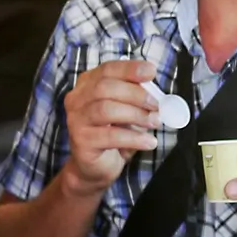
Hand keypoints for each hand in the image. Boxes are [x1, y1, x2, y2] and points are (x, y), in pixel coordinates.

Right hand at [62, 60, 160, 195]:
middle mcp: (77, 99)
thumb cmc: (115, 133)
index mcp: (88, 85)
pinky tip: (149, 142)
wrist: (96, 166)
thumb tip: (159, 95)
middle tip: (157, 106)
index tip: (151, 71)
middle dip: (136, 94)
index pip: (107, 69)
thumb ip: (139, 99)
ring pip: (106, 109)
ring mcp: (76, 119)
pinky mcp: (80, 140)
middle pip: (105, 87)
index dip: (130, 69)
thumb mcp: (129, 111)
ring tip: (155, 123)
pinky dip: (134, 138)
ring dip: (136, 115)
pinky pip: (109, 136)